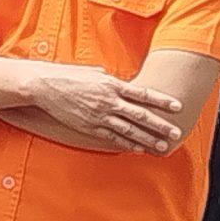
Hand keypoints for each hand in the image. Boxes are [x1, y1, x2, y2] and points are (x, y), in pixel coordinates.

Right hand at [26, 66, 184, 153]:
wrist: (41, 86)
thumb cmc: (66, 75)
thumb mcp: (92, 72)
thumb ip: (110, 80)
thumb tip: (123, 85)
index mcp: (110, 84)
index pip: (142, 94)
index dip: (162, 101)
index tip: (178, 106)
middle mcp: (108, 101)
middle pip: (140, 115)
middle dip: (160, 125)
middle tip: (176, 133)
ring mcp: (98, 115)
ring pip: (129, 130)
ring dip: (148, 139)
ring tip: (162, 146)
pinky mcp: (89, 126)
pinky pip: (112, 137)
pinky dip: (127, 143)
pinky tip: (138, 148)